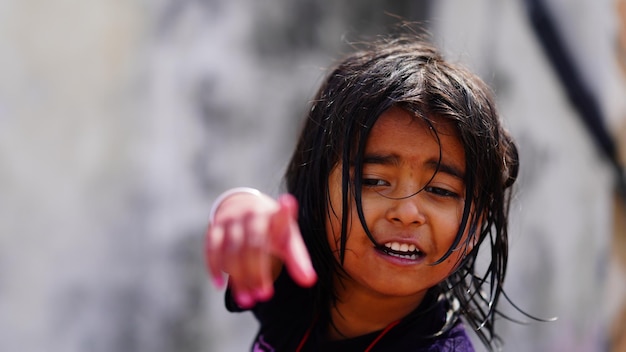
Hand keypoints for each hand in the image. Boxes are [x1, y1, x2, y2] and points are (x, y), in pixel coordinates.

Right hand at [205, 192, 316, 307]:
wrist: (244, 206)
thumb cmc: (271, 229)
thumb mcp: (287, 239)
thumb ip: (298, 259)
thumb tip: (309, 281)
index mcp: (275, 216)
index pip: (281, 214)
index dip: (285, 210)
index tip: (287, 203)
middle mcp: (253, 214)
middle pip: (254, 245)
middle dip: (257, 273)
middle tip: (264, 296)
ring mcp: (232, 219)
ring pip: (232, 250)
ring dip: (238, 277)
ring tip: (246, 300)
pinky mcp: (215, 226)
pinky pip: (212, 248)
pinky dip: (214, 267)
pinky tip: (219, 285)